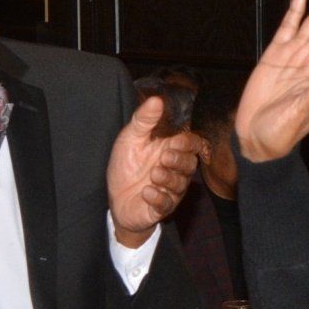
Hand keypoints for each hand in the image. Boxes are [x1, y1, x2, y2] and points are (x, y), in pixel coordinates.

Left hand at [107, 96, 204, 246]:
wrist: (115, 199)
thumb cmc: (127, 166)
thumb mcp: (131, 138)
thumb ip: (144, 120)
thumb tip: (156, 100)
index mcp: (171, 150)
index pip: (193, 144)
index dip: (189, 142)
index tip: (176, 141)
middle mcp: (175, 170)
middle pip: (190, 164)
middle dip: (179, 160)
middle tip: (164, 157)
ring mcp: (170, 190)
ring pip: (180, 184)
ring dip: (168, 178)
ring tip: (154, 174)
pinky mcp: (160, 208)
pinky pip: (166, 204)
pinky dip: (158, 197)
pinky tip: (147, 192)